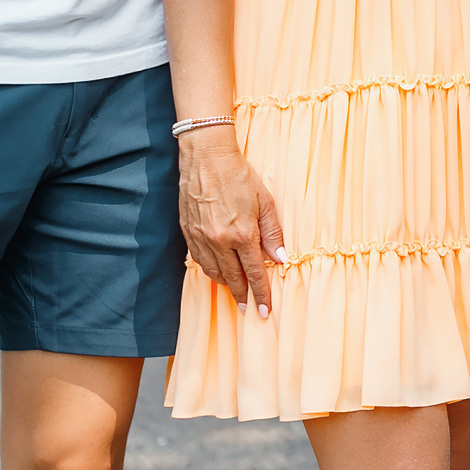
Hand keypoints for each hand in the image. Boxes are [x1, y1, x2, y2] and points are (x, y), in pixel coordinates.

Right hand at [178, 127, 286, 317]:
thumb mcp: (266, 201)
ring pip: (214, 272)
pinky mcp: (188, 232)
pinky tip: (217, 271)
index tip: (264, 311)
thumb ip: (273, 232)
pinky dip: (210, 270)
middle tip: (248, 308)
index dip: (261, 294)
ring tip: (235, 290)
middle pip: (233, 278)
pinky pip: (199, 260)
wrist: (206, 158)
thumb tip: (280, 259)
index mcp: (242, 234)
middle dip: (242, 295)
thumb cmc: (239, 176)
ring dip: (225, 284)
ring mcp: (201, 238)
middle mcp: (219, 241)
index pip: (255, 273)